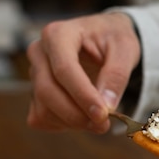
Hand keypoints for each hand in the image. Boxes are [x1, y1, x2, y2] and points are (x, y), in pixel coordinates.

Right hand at [27, 13, 140, 132]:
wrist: (104, 40)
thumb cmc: (112, 39)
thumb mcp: (125, 48)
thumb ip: (117, 75)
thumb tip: (107, 106)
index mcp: (58, 34)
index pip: (64, 69)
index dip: (83, 96)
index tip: (102, 115)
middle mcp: (39, 53)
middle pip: (48, 91)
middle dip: (77, 114)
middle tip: (104, 124)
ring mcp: (33, 75)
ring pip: (44, 109)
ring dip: (73, 122)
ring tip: (98, 119)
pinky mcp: (34, 94)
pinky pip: (42, 118)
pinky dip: (64, 124)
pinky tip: (82, 115)